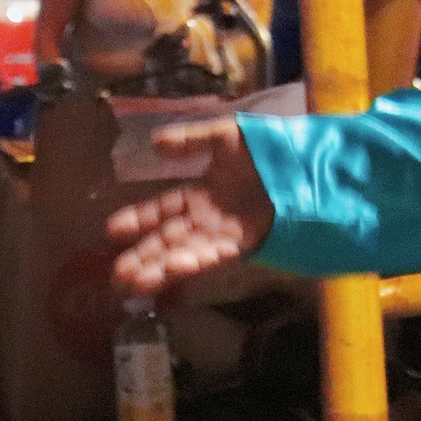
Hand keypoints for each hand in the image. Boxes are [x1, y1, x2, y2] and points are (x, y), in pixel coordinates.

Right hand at [104, 117, 273, 295]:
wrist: (309, 162)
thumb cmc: (269, 148)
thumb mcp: (226, 137)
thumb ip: (191, 141)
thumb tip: (153, 142)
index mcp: (203, 193)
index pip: (164, 210)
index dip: (138, 220)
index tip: (111, 230)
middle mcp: (211, 218)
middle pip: (171, 239)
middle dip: (144, 257)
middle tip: (116, 275)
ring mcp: (228, 233)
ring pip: (188, 253)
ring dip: (162, 268)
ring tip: (136, 283)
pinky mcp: (249, 242)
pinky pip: (216, 253)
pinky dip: (195, 261)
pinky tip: (175, 269)